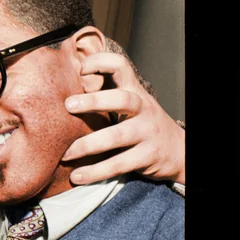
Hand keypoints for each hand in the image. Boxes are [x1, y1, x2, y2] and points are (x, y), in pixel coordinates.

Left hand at [62, 51, 184, 184]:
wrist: (178, 150)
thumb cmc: (140, 122)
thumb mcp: (129, 103)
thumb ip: (105, 92)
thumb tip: (62, 82)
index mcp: (133, 91)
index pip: (121, 67)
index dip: (102, 62)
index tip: (81, 68)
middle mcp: (142, 108)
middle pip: (121, 99)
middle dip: (95, 101)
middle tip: (68, 105)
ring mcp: (146, 132)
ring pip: (117, 136)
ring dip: (87, 145)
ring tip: (65, 154)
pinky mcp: (147, 156)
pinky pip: (119, 164)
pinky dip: (96, 172)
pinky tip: (77, 176)